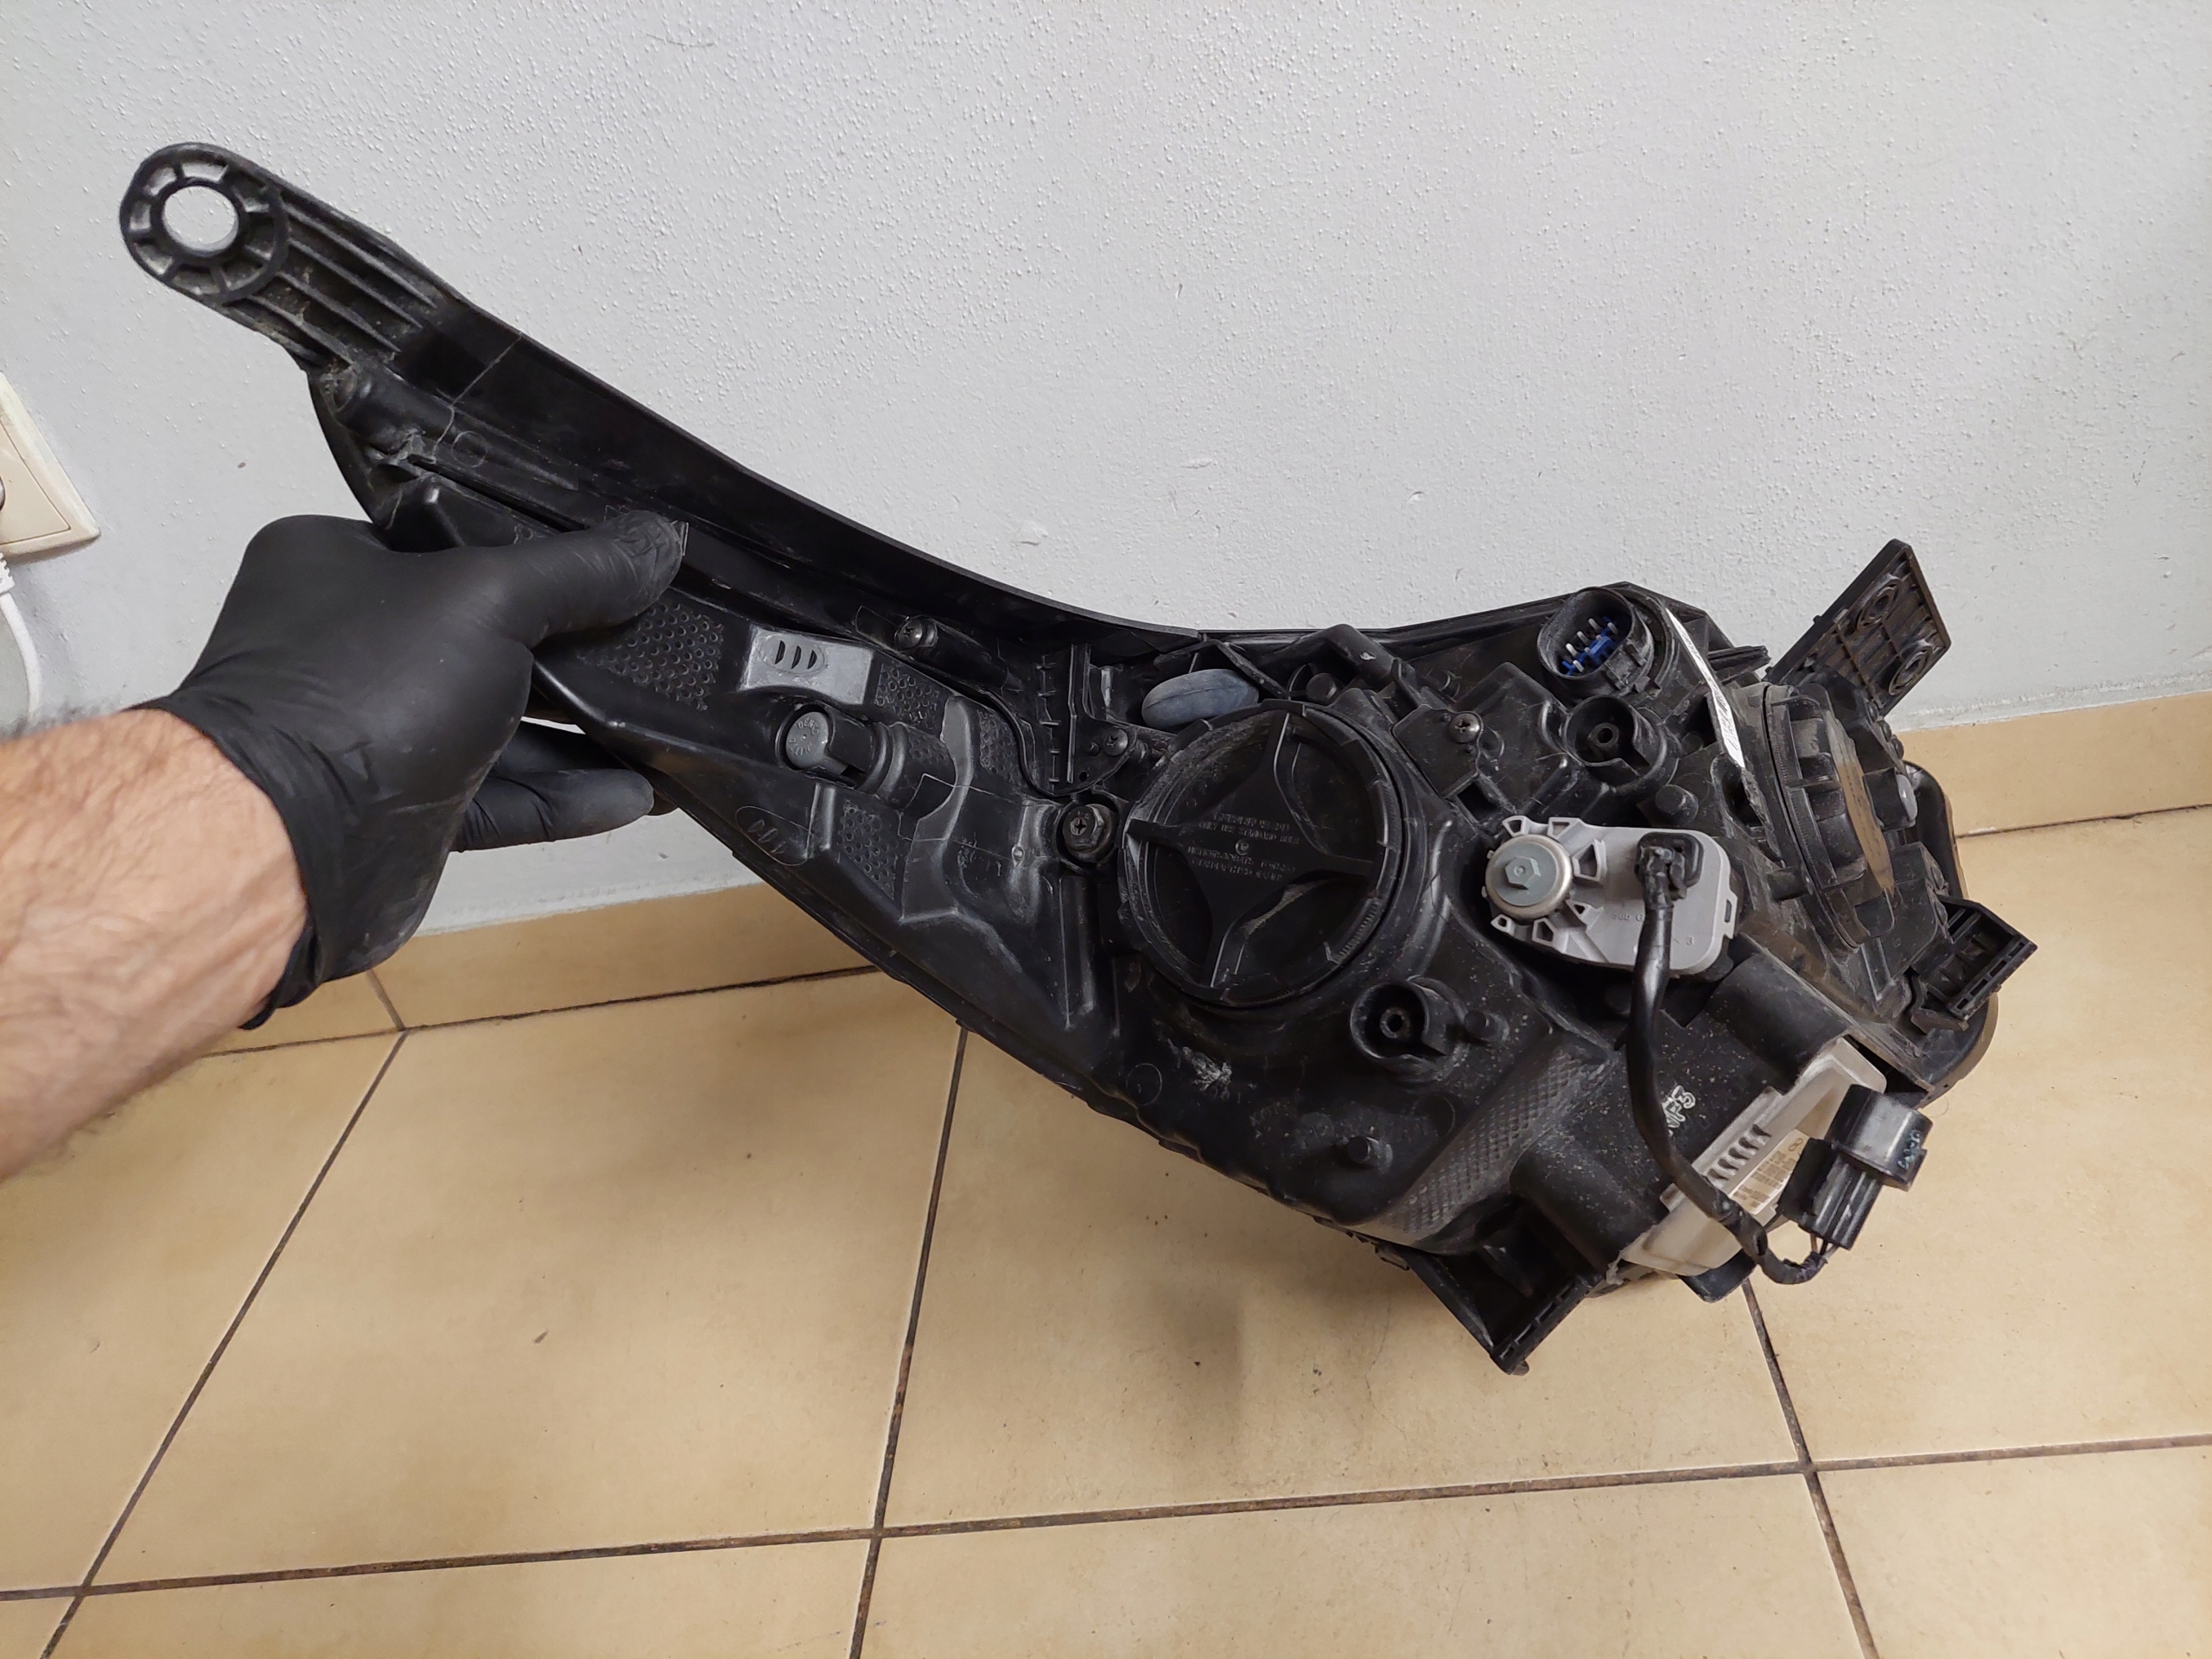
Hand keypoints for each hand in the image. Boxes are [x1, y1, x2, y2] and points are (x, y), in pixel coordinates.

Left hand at [148, 511, 685, 1007]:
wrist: (288, 843)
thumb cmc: (369, 689)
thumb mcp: (490, 600)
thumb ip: (580, 573)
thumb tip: (661, 541)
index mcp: (339, 565)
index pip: (454, 542)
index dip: (541, 550)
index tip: (624, 561)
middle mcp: (352, 643)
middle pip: (490, 635)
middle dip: (577, 650)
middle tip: (663, 647)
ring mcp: (378, 732)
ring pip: (501, 723)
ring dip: (583, 733)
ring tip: (667, 732)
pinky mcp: (406, 810)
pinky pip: (500, 795)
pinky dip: (563, 795)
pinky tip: (634, 795)